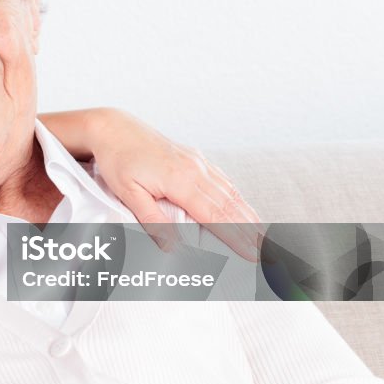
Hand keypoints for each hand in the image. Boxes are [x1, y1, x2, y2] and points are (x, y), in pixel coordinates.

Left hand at [44, 108, 262, 260]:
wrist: (114, 128)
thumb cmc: (117, 160)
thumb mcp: (128, 193)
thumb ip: (151, 221)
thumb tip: (171, 248)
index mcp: (180, 180)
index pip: (214, 215)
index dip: (236, 236)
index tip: (252, 254)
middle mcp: (195, 169)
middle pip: (230, 205)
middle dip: (251, 230)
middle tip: (269, 252)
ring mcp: (197, 162)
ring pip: (230, 191)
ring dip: (249, 214)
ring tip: (264, 236)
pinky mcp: (194, 158)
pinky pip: (222, 180)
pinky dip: (236, 197)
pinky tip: (243, 208)